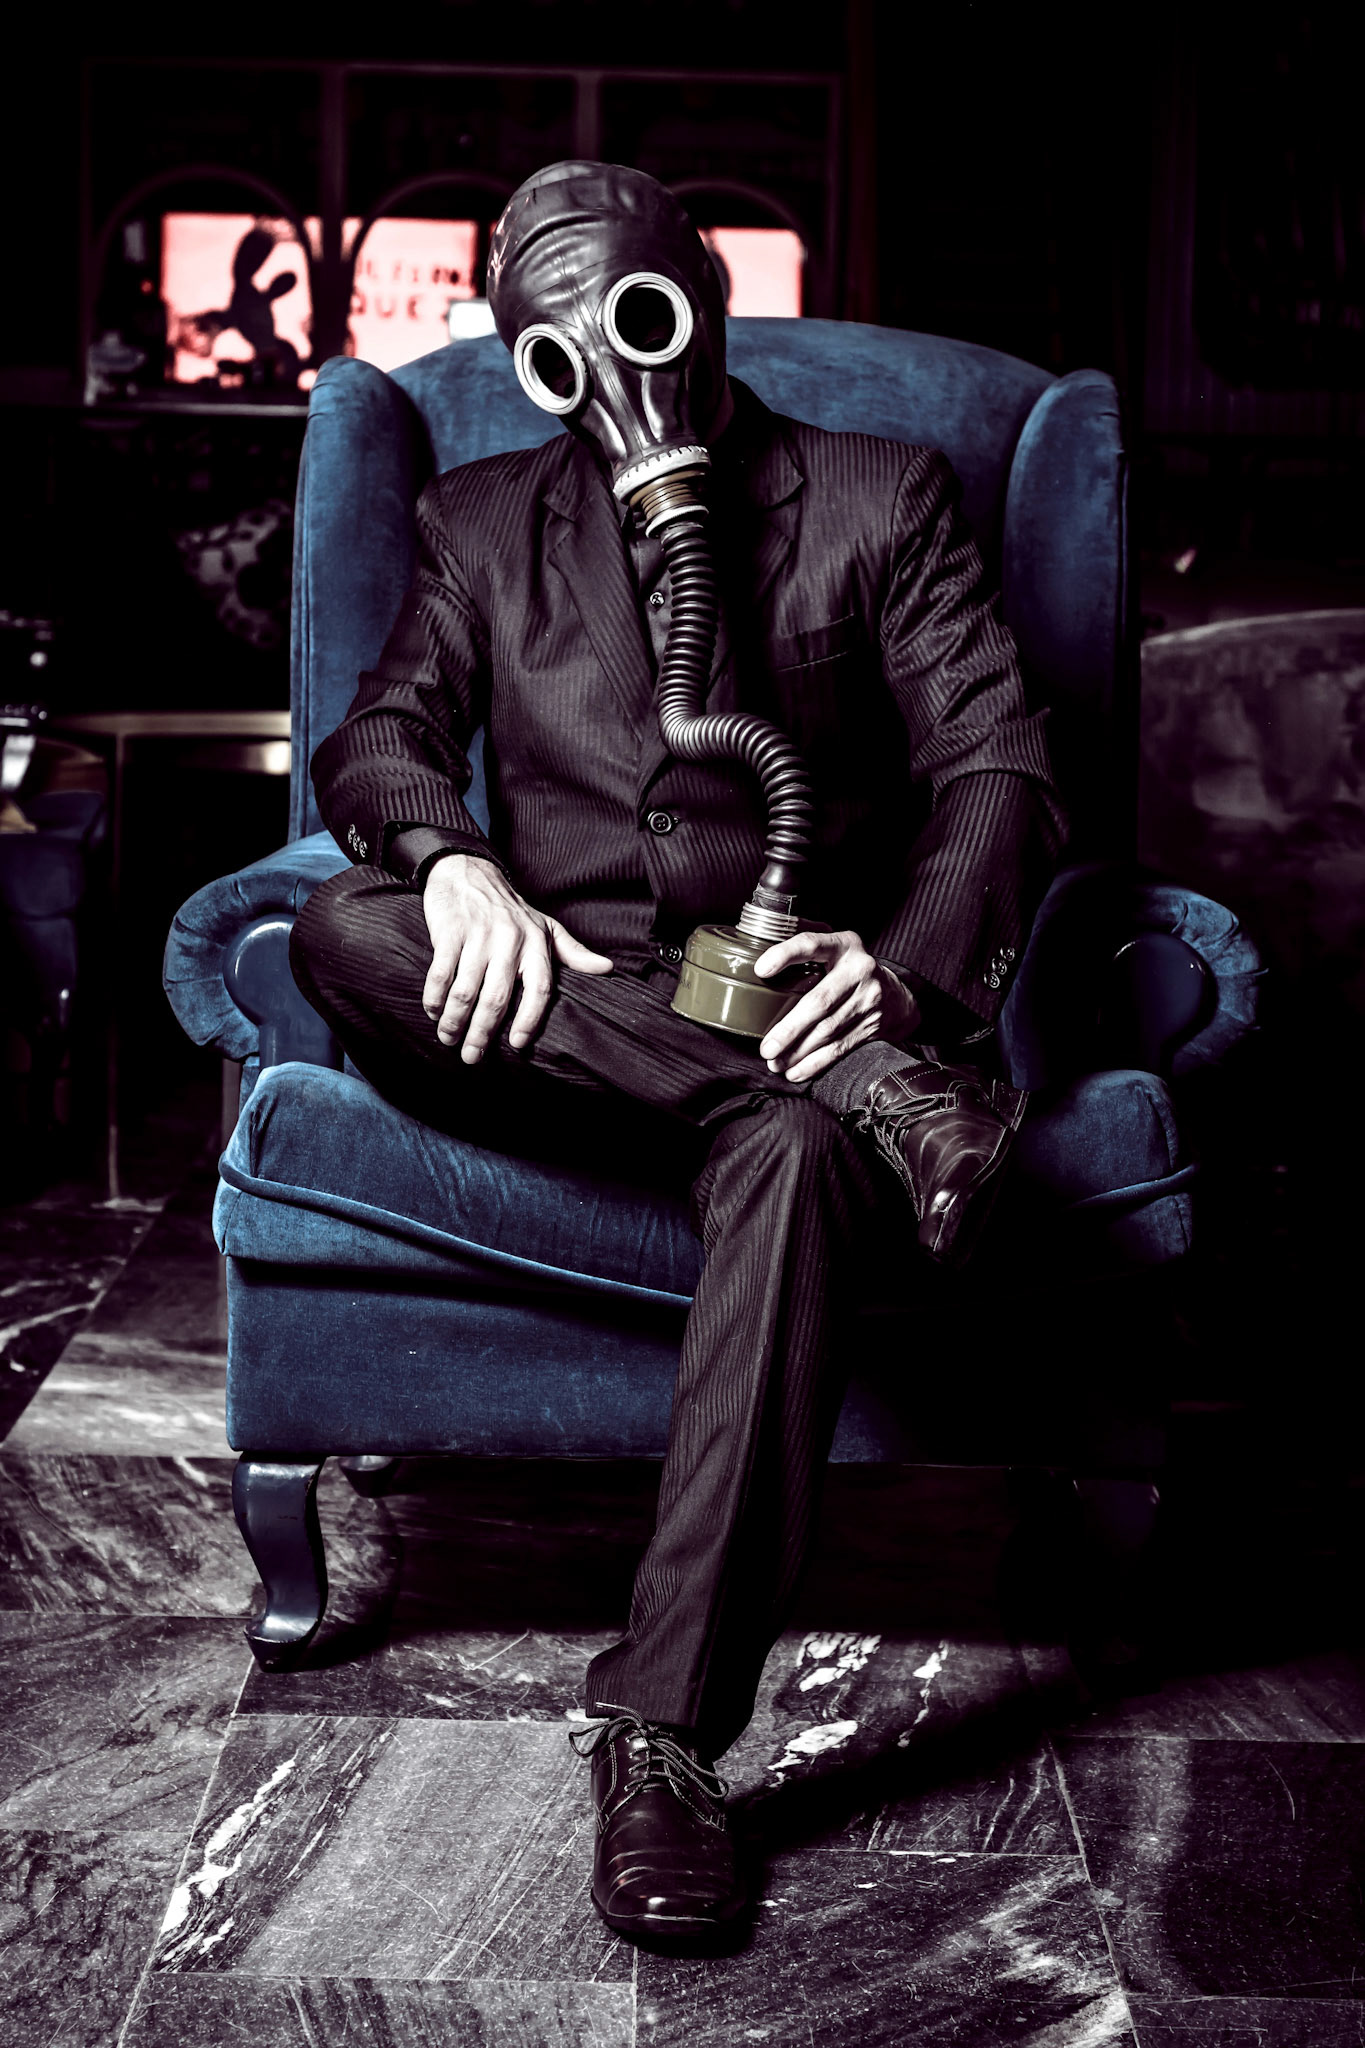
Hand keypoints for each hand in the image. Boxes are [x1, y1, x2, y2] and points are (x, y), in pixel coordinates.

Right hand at [422, 853, 611, 1062]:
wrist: (469, 872)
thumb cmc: (510, 909)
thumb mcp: (546, 927)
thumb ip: (574, 952)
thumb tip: (607, 969)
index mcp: (536, 945)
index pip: (540, 989)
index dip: (530, 1019)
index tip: (518, 1044)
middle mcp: (509, 941)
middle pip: (497, 998)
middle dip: (482, 1033)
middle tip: (471, 1057)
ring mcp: (478, 936)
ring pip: (466, 989)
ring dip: (454, 1021)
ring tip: (448, 1039)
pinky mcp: (449, 931)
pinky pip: (441, 972)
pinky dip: (434, 997)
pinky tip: (433, 1011)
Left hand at [754, 929, 918, 1083]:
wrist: (897, 996)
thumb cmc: (850, 973)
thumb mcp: (835, 952)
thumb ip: (805, 956)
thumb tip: (756, 972)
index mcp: (844, 945)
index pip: (811, 944)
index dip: (785, 955)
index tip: (760, 970)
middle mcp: (860, 969)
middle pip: (820, 1002)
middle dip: (790, 1029)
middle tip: (767, 1047)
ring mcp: (869, 998)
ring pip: (828, 1030)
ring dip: (798, 1051)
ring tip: (776, 1062)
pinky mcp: (873, 1025)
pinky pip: (840, 1048)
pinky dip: (816, 1063)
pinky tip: (796, 1071)